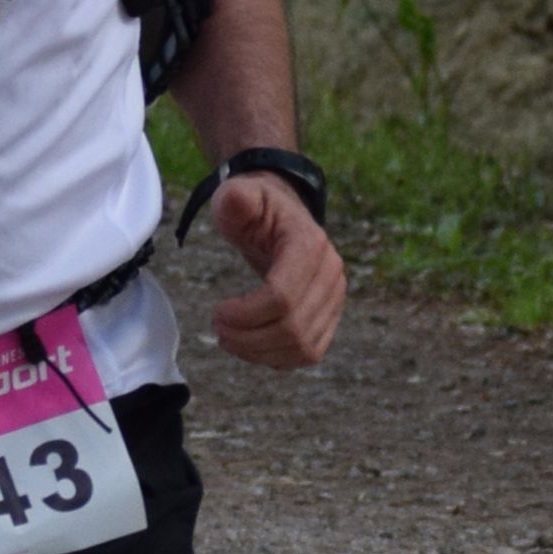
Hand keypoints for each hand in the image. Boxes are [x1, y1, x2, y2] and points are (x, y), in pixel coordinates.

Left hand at [202, 164, 347, 367]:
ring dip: (260, 351)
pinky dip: (276, 358)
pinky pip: (308, 353)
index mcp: (310, 245)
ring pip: (302, 347)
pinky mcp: (330, 318)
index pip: (282, 297)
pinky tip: (250, 345)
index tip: (218, 312)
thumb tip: (236, 202)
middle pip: (292, 328)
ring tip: (230, 338)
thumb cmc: (255, 209)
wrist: (281, 218)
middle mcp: (331, 275)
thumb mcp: (238, 195)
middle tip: (218, 329)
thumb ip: (235, 199)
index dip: (246, 314)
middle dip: (249, 337)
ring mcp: (335, 299)